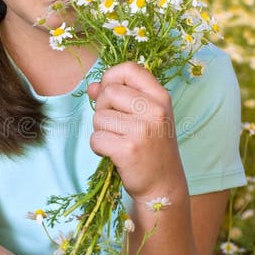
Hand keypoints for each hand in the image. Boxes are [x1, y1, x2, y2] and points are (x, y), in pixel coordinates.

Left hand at [87, 62, 186, 201]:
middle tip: (116, 127)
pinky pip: (96, 138)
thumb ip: (120, 97)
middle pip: (108, 92)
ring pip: (99, 117)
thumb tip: (91, 86)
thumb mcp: (145, 117)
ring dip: (101, 131)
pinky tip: (114, 154)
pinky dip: (99, 148)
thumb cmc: (151, 148)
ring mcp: (142, 130)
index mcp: (161, 98)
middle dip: (103, 108)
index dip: (111, 78)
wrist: (163, 186)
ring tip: (119, 141)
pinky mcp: (127, 150)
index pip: (129, 69)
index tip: (110, 93)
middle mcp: (154, 110)